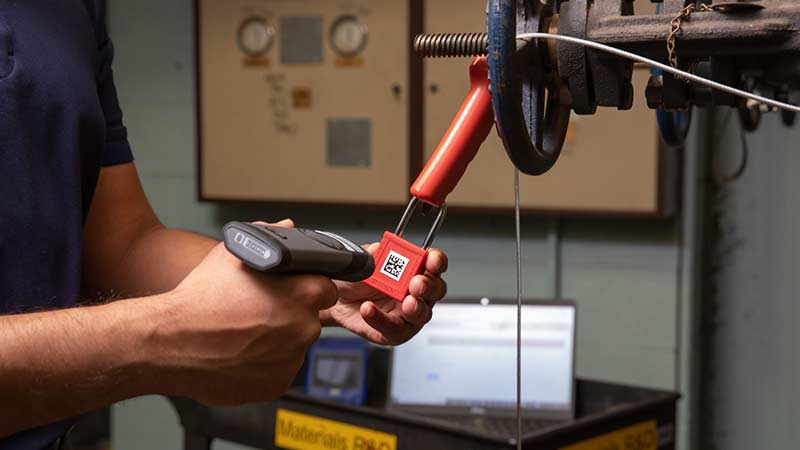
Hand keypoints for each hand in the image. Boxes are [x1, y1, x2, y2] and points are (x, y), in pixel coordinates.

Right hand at [155, 221, 337, 405]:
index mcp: (303, 293)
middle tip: (260, 312)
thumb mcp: (233, 253)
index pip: (325, 288)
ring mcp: (292, 359)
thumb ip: (269, 236)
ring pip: (293, 346)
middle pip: (309, 319)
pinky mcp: (277, 384)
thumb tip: (287, 226)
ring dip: (278, 341)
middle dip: (291, 315)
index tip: (290, 291)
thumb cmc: (201, 296)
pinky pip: (278, 371)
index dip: (308, 288)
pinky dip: (265, 365)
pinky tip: (240, 353)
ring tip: (244, 334)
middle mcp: (304, 327)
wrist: (171, 341)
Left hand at [322, 245, 447, 345]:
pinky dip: (382, 320)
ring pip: (423, 314)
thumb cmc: (355, 280)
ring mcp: (408, 314)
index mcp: (415, 269)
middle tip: (417, 283)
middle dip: (429, 286)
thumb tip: (377, 248)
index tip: (431, 259)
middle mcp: (416, 292)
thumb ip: (370, 254)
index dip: (437, 261)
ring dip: (416, 308)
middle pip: (436, 290)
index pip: (435, 263)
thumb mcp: (360, 262)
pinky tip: (369, 310)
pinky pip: (395, 329)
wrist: (335, 300)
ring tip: (406, 303)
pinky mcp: (394, 332)